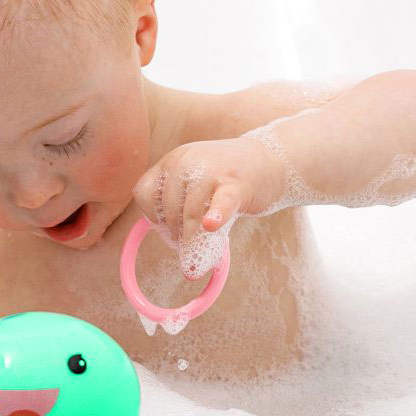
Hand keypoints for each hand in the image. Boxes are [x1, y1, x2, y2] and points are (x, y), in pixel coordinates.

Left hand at [131, 137, 283, 275]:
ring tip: (197, 251)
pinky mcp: (237, 184)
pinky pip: (221, 202)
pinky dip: (215, 215)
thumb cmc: (228, 179)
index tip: (166, 225)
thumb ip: (181, 207)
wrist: (272, 160)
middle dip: (174, 231)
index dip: (151, 214)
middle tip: (187, 243)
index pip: (144, 191)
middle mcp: (187, 161)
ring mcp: (212, 170)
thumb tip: (179, 255)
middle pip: (167, 207)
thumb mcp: (196, 180)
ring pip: (191, 212)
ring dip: (191, 238)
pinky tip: (211, 225)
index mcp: (174, 160)